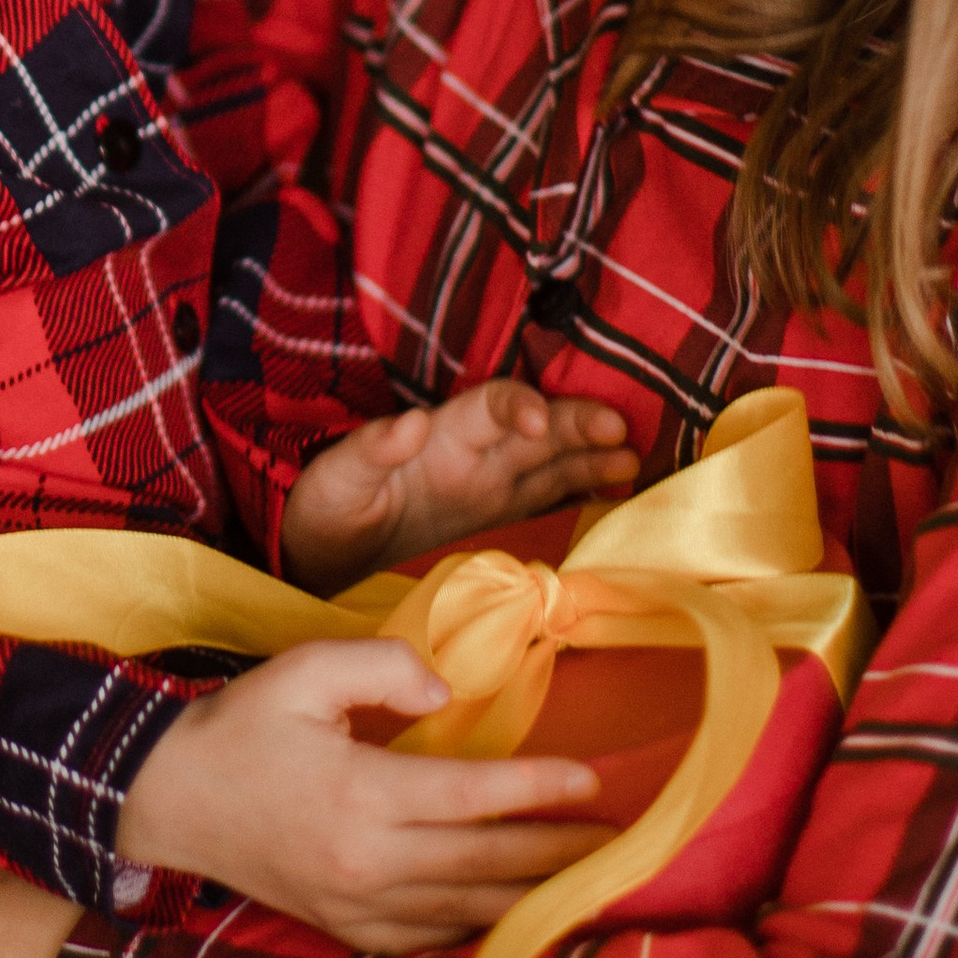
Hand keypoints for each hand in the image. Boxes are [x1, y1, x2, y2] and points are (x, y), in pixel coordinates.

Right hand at [115, 641, 604, 953]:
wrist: (168, 802)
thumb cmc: (240, 728)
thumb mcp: (302, 670)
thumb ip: (382, 665)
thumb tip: (445, 693)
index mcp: (360, 796)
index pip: (474, 796)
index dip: (539, 790)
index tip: (593, 781)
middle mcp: (367, 863)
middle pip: (487, 864)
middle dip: (559, 854)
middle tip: (621, 842)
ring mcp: (358, 907)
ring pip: (469, 910)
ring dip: (534, 898)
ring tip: (589, 881)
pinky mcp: (348, 929)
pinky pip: (433, 936)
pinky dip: (482, 925)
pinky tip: (516, 911)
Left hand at [280, 380, 634, 593]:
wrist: (322, 551)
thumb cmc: (327, 506)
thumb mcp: (338, 478)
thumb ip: (372, 450)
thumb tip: (412, 421)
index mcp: (440, 435)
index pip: (489, 406)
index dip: (518, 405)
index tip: (538, 421)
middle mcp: (472, 452)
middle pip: (535, 428)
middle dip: (577, 423)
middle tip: (621, 428)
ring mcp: (487, 485)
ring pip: (550, 461)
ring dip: (590, 456)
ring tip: (635, 458)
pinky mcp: (493, 518)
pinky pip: (545, 499)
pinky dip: (581, 492)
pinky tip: (616, 491)